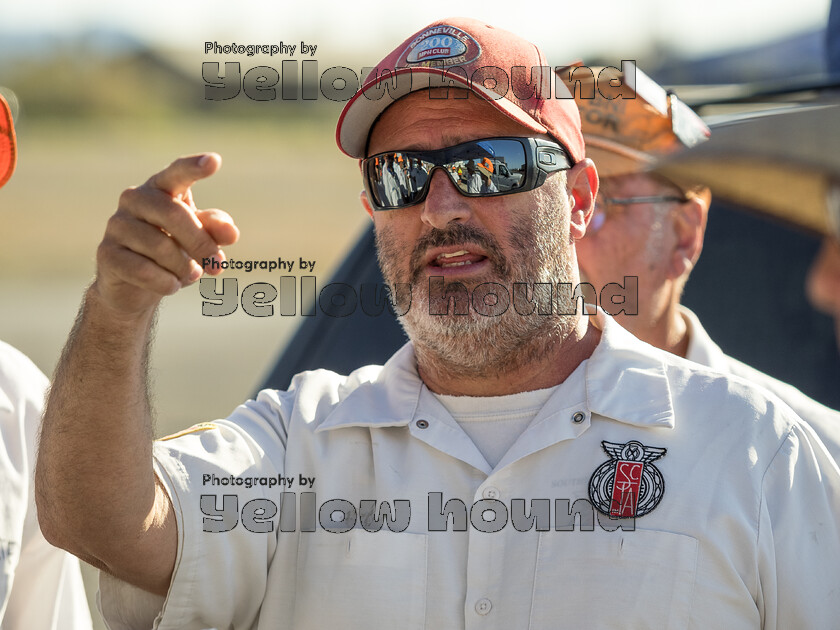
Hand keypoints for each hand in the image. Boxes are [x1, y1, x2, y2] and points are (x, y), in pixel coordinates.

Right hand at [94, 153, 239, 316]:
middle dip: (200, 243)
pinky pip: (142, 269)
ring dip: (184, 267)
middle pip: (173, 214)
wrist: (136, 286)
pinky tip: (172, 286)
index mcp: (161, 189)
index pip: (176, 173)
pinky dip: (165, 282)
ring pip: (159, 245)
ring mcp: (117, 225)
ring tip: (190, 275)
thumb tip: (231, 232)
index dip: (193, 168)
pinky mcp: (106, 253)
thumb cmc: (173, 252)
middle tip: (217, 265)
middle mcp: (134, 199)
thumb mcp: (198, 239)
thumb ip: (214, 230)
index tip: (214, 161)